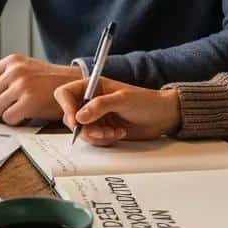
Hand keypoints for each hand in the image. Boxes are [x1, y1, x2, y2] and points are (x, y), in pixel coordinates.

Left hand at [0, 55, 81, 124]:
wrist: (74, 83)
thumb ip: (6, 76)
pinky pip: (8, 118)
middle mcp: (15, 71)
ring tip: (21, 108)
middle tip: (10, 107)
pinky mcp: (28, 102)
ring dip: (6, 113)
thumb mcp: (27, 68)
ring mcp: (21, 86)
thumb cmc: (50, 80)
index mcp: (12, 61)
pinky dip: (15, 120)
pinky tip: (26, 114)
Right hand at [54, 77, 181, 145]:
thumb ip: (100, 106)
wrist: (162, 117)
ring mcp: (96, 117)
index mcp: (92, 86)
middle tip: (100, 131)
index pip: (66, 93)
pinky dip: (103, 140)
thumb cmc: (145, 101)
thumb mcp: (122, 99)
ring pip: (81, 130)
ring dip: (96, 135)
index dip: (67, 107)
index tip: (76, 120)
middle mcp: (91, 101)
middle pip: (70, 115)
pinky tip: (118, 133)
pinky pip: (93, 139)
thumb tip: (79, 116)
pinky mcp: (102, 130)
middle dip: (84, 127)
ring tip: (113, 132)